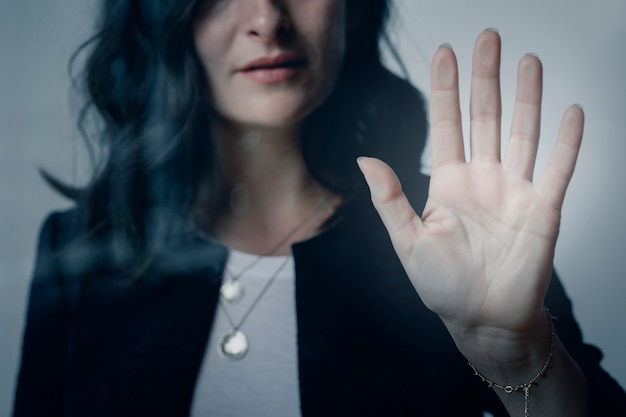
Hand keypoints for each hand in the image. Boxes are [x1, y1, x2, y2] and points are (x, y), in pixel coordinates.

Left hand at [358, 30, 583, 363]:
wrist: (482, 321)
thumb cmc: (443, 286)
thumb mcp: (406, 241)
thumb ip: (390, 199)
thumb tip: (365, 160)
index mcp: (447, 183)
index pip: (446, 125)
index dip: (446, 90)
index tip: (445, 54)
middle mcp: (483, 179)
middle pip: (484, 118)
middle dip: (485, 78)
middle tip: (487, 38)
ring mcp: (515, 191)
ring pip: (522, 133)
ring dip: (526, 97)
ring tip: (527, 61)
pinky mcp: (543, 210)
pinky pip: (558, 170)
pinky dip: (567, 142)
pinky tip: (570, 111)